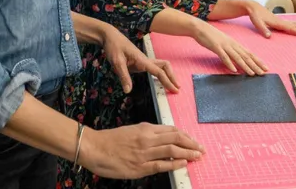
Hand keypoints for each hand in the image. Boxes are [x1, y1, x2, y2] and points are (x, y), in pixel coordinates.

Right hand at [79, 123, 203, 178]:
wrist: (94, 148)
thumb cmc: (111, 139)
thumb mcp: (132, 130)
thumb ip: (147, 133)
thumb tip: (162, 136)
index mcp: (145, 128)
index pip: (171, 130)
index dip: (185, 135)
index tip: (193, 140)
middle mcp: (147, 139)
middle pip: (175, 139)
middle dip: (191, 144)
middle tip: (201, 149)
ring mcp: (144, 153)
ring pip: (171, 150)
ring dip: (187, 153)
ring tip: (197, 156)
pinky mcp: (139, 167)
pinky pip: (161, 165)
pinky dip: (174, 164)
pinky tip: (183, 164)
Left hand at [101, 25, 179, 93]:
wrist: (110, 36)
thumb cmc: (113, 47)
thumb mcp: (116, 62)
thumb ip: (124, 76)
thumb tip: (128, 91)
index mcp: (142, 60)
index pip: (158, 71)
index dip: (167, 81)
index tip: (174, 89)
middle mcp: (145, 60)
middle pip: (165, 66)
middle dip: (172, 77)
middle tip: (176, 88)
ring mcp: (143, 61)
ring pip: (160, 66)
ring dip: (168, 75)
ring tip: (171, 85)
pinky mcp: (139, 62)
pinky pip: (153, 68)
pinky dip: (160, 74)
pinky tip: (160, 80)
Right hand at [193, 21, 266, 75]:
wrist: (200, 28)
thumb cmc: (211, 36)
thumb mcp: (224, 43)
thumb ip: (231, 51)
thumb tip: (237, 61)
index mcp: (235, 43)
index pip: (249, 53)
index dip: (257, 61)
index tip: (265, 67)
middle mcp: (232, 44)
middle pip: (246, 56)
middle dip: (255, 65)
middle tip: (263, 73)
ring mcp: (224, 46)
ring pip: (237, 57)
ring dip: (245, 66)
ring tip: (252, 74)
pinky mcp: (216, 47)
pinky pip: (224, 57)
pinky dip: (229, 64)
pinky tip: (234, 70)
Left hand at [245, 2, 295, 37]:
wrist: (253, 7)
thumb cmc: (255, 15)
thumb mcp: (257, 23)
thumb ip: (263, 29)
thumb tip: (269, 36)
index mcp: (278, 23)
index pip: (291, 29)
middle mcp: (281, 21)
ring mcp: (281, 20)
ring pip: (295, 23)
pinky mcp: (279, 20)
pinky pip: (291, 23)